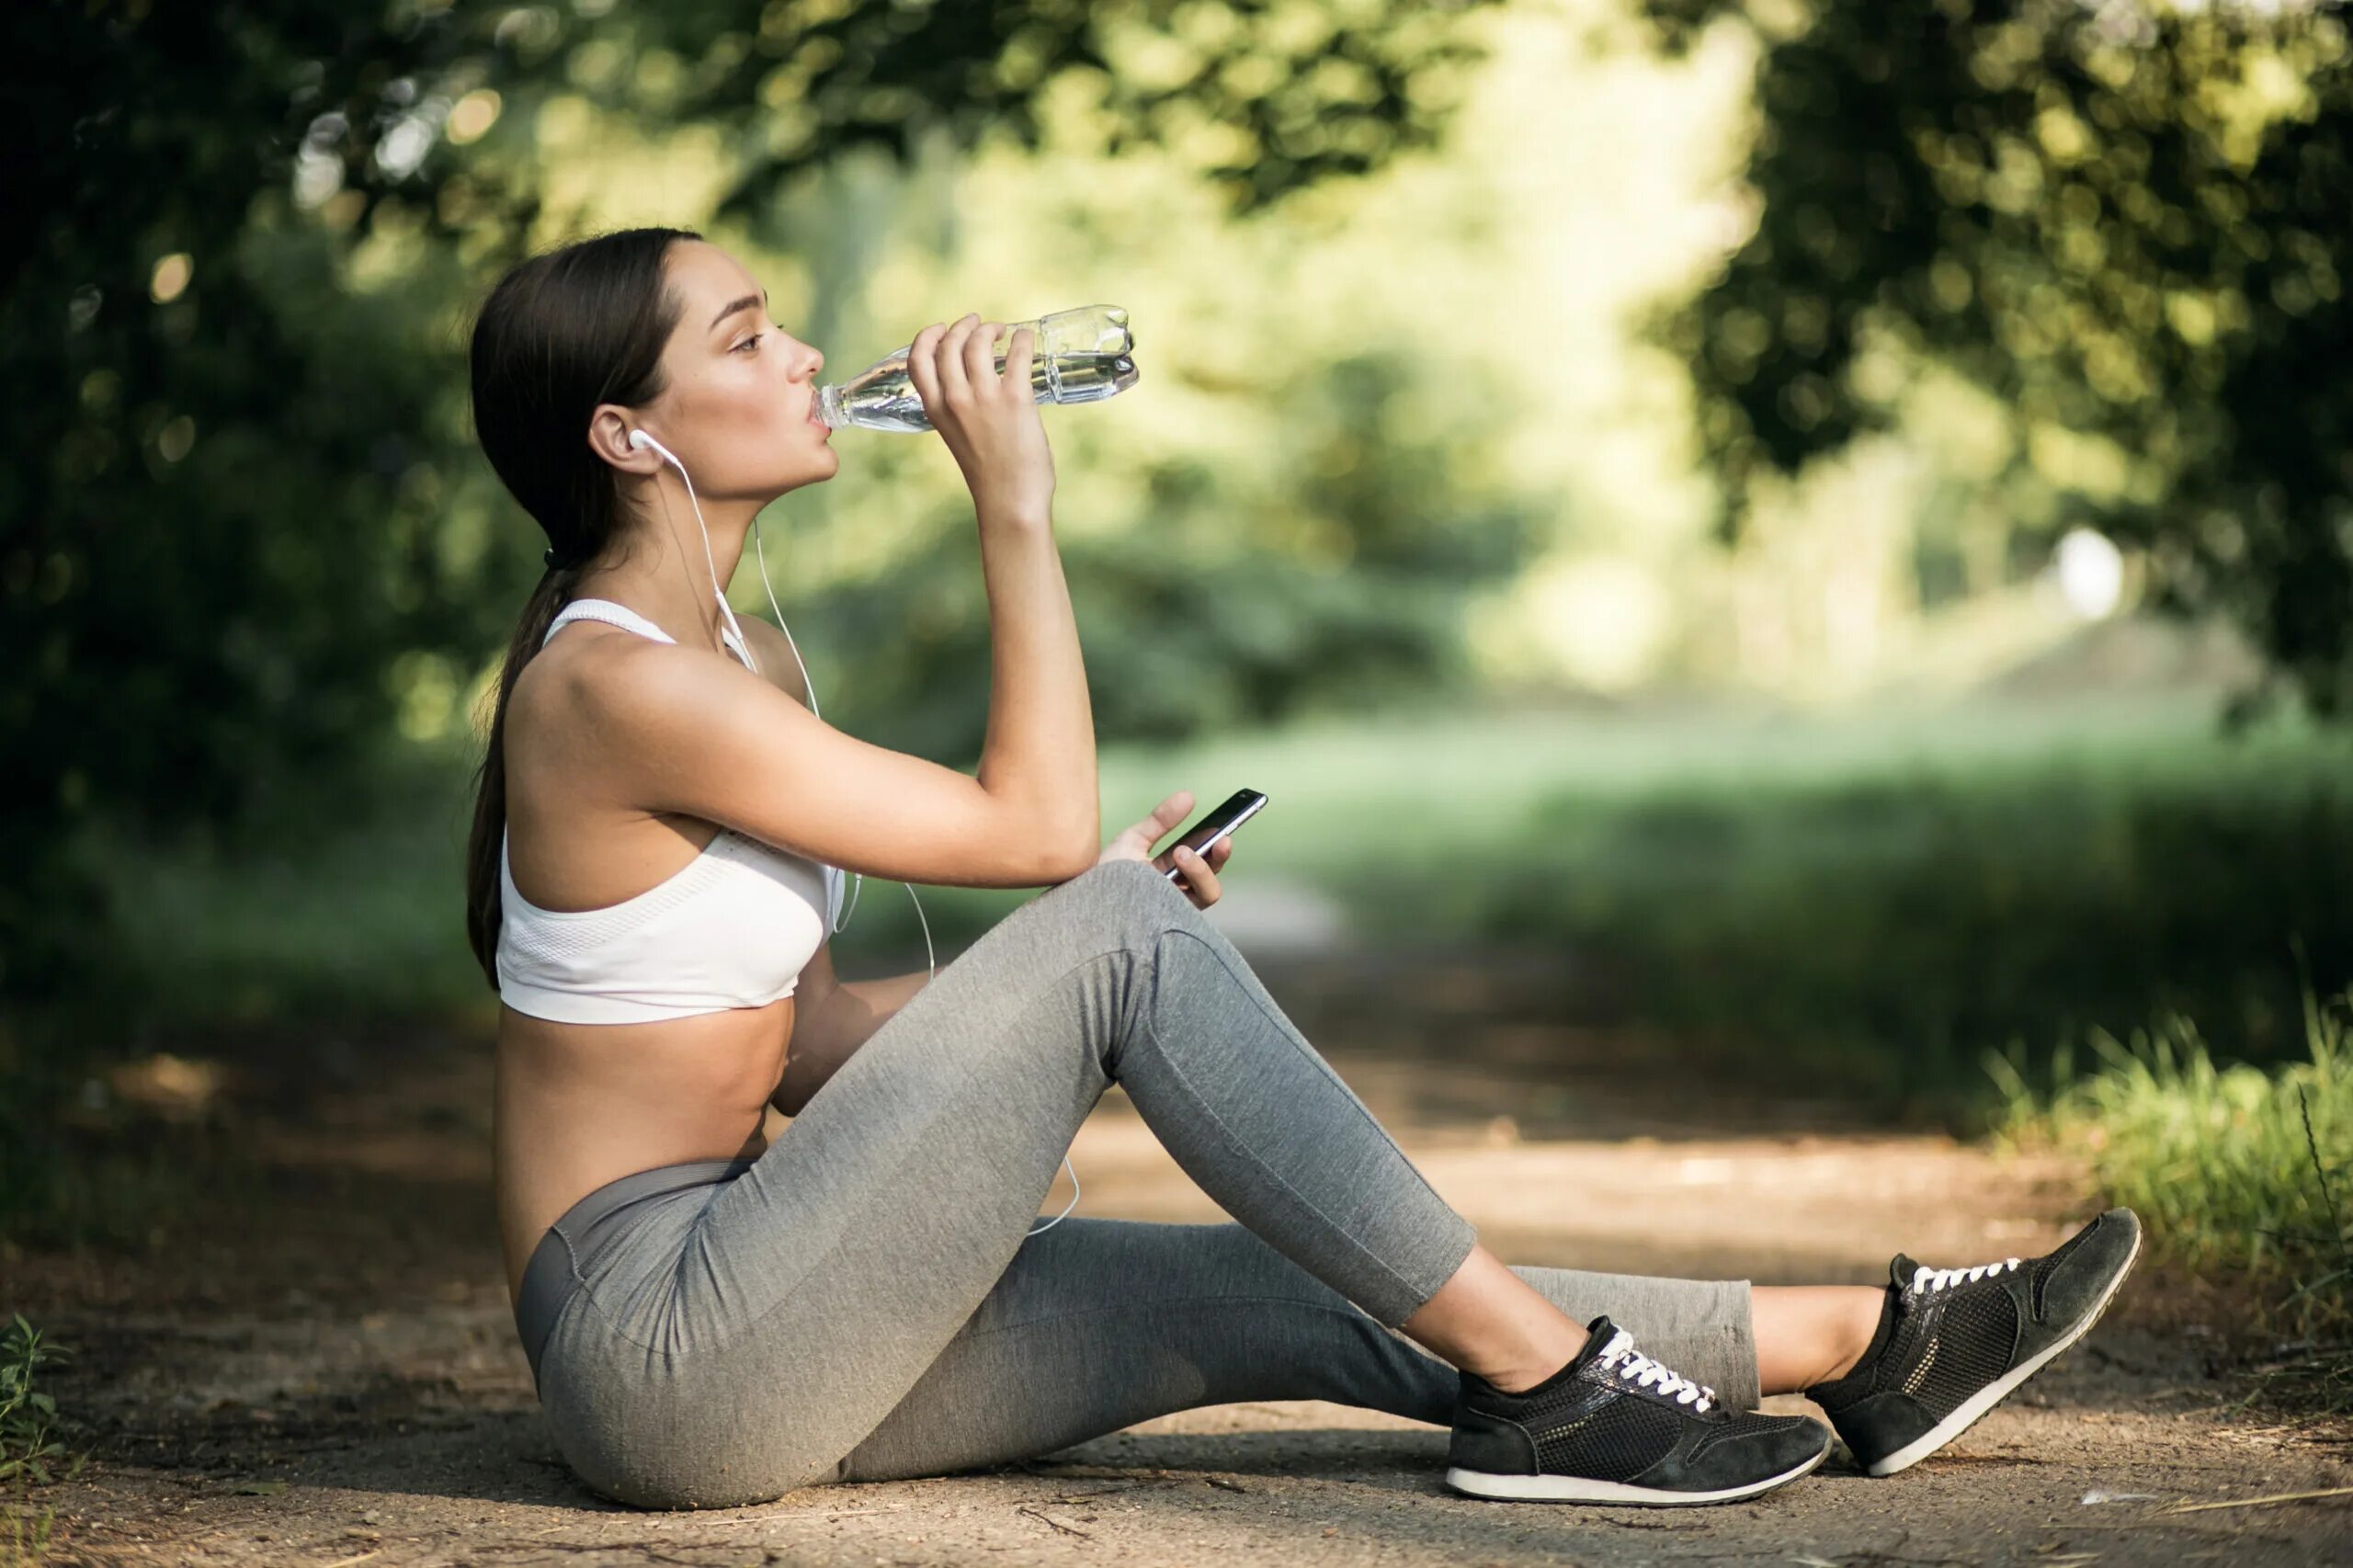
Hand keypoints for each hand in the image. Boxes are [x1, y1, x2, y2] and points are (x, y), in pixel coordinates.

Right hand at [903, 312, 1056, 525]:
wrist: (1010, 501)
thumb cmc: (990, 476)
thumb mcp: (959, 438)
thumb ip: (959, 412)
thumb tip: (978, 385)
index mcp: (936, 411)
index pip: (918, 361)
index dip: (927, 337)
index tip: (940, 328)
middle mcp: (955, 400)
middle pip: (949, 344)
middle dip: (962, 326)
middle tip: (978, 323)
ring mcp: (984, 398)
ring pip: (978, 343)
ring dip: (989, 329)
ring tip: (1001, 330)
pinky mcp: (1016, 399)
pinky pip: (1018, 354)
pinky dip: (1022, 340)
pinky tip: (1025, 338)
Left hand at [1094, 789, 1233, 908]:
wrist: (1081, 900)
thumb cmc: (1106, 873)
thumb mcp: (1134, 839)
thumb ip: (1161, 821)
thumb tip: (1189, 796)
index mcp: (1175, 875)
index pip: (1206, 861)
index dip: (1219, 846)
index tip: (1226, 827)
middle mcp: (1179, 895)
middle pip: (1212, 879)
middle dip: (1216, 858)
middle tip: (1216, 839)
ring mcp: (1174, 911)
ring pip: (1207, 895)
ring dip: (1201, 871)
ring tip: (1181, 853)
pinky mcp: (1165, 924)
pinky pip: (1187, 912)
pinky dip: (1184, 892)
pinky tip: (1168, 876)